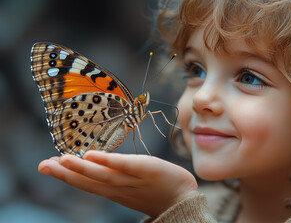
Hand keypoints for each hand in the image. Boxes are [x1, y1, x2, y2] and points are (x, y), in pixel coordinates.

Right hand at [38, 151, 197, 217]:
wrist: (182, 199)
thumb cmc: (155, 189)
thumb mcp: (129, 184)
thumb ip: (113, 175)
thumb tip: (95, 163)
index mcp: (114, 190)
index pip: (86, 183)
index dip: (66, 176)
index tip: (46, 166)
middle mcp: (119, 187)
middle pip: (89, 181)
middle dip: (65, 174)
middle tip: (43, 165)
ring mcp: (133, 180)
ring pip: (104, 176)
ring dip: (82, 169)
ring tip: (62, 160)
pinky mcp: (148, 170)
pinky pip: (127, 166)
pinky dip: (109, 163)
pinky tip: (93, 156)